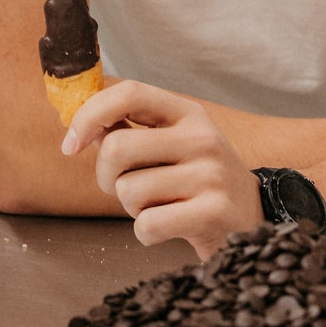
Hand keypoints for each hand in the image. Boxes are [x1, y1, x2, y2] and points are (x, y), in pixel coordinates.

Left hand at [63, 77, 264, 259]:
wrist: (254, 219)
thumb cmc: (198, 180)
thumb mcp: (173, 145)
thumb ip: (131, 131)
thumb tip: (81, 126)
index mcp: (187, 114)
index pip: (130, 93)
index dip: (90, 114)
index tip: (71, 143)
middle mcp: (202, 138)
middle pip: (117, 148)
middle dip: (105, 176)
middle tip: (121, 187)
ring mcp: (210, 175)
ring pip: (128, 191)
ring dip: (131, 207)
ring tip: (159, 206)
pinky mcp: (212, 213)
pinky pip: (146, 225)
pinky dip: (146, 233)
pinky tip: (169, 227)